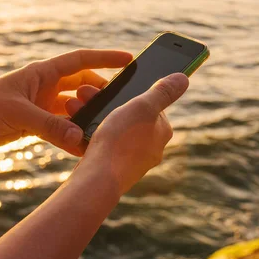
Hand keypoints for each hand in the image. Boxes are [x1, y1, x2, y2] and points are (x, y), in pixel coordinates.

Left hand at [0, 50, 131, 155]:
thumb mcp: (19, 114)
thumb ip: (51, 127)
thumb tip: (80, 139)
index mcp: (43, 73)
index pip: (82, 60)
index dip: (106, 58)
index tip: (129, 60)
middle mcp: (46, 86)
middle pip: (83, 84)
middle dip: (101, 91)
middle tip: (120, 102)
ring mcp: (43, 105)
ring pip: (75, 108)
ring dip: (88, 116)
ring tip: (105, 126)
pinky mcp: (38, 123)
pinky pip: (63, 128)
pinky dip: (74, 136)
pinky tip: (84, 146)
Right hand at [67, 73, 188, 194]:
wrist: (98, 179)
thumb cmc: (121, 140)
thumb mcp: (143, 106)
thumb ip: (163, 92)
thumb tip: (183, 78)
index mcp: (162, 132)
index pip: (150, 104)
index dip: (129, 93)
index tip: (109, 87)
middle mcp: (151, 148)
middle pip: (128, 116)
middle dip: (106, 103)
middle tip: (85, 93)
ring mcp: (131, 161)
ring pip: (111, 130)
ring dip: (93, 115)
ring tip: (74, 106)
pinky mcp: (112, 169)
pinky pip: (100, 146)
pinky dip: (87, 134)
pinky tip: (76, 129)